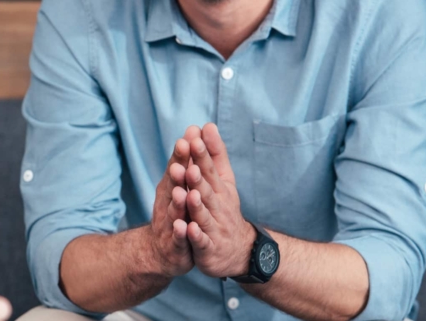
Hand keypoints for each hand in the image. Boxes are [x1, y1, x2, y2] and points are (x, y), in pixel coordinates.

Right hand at [148, 126, 201, 277]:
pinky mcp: (176, 244)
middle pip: (174, 184)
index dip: (183, 153)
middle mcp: (169, 202)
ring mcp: (171, 223)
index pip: (178, 167)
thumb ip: (187, 160)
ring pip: (175, 211)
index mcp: (173, 187)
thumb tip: (194, 129)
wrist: (163, 251)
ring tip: (183, 191)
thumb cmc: (176, 212)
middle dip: (179, 169)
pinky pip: (178, 238)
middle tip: (183, 154)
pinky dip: (180, 233)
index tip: (189, 135)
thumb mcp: (180, 185)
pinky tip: (183, 227)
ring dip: (178, 201)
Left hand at [184, 123, 255, 277]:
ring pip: (203, 215)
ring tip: (189, 193)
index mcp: (218, 188)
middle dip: (197, 177)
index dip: (202, 154)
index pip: (209, 168)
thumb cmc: (224, 209)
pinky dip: (195, 236)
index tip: (194, 137)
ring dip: (196, 205)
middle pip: (206, 190)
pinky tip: (187, 229)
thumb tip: (207, 125)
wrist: (238, 249)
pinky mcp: (208, 247)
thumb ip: (214, 155)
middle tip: (188, 164)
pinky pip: (201, 241)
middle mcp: (218, 206)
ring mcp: (214, 227)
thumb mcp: (222, 180)